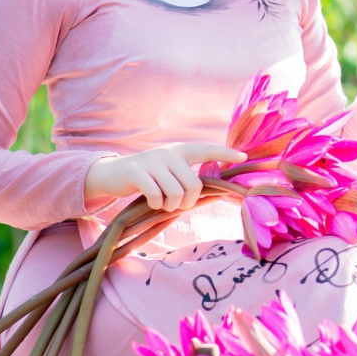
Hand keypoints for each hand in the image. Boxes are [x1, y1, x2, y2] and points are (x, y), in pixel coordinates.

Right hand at [83, 143, 246, 211]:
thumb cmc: (149, 177)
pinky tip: (151, 201)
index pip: (207, 150)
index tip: (244, 156)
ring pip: (176, 193)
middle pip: (194, 186)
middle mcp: (170, 153)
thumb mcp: (170, 171)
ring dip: (170, 205)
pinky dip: (156, 204)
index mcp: (181, 151)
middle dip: (187, 202)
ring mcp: (153, 161)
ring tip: (162, 202)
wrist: (113, 173)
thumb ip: (189, 176)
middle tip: (175, 204)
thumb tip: (218, 190)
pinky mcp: (137, 172)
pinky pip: (156, 196)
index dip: (226, 152)